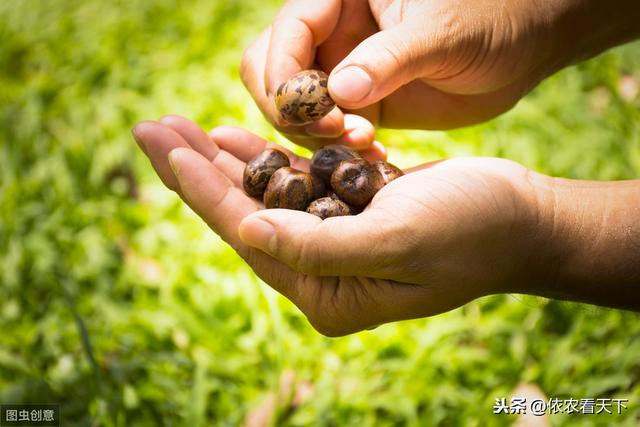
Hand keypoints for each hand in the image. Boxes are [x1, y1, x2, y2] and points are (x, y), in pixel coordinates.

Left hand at [132, 116, 544, 334]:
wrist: (522, 216)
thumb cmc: (473, 229)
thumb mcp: (398, 239)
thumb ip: (320, 246)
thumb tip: (245, 232)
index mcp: (328, 292)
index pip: (249, 235)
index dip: (203, 190)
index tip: (163, 146)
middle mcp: (323, 273)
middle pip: (243, 215)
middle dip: (196, 171)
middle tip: (150, 129)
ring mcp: (334, 242)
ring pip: (262, 197)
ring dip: (223, 161)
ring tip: (178, 128)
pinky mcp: (347, 212)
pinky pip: (293, 183)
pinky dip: (264, 158)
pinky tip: (233, 137)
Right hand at [243, 0, 639, 135]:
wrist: (522, 46)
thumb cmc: (491, 21)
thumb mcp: (443, 33)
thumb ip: (391, 58)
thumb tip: (340, 92)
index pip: (286, 35)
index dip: (287, 78)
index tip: (317, 115)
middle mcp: (332, 32)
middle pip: (271, 74)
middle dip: (295, 112)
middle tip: (342, 134)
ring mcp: (342, 69)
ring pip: (294, 109)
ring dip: (318, 136)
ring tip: (365, 145)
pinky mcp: (358, 104)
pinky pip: (326, 131)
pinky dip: (339, 149)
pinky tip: (373, 156)